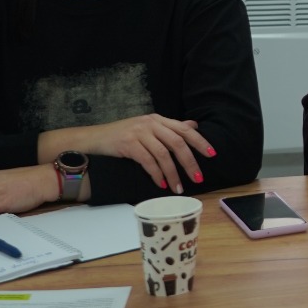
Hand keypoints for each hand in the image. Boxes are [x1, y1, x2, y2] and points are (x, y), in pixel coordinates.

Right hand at [65, 114, 213, 193]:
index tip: (212, 154)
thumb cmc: (123, 135)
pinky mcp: (128, 144)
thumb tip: (193, 126)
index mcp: (159, 119)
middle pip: (177, 142)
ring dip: (173, 173)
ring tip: (178, 187)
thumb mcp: (148, 128)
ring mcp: (139, 133)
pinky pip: (147, 160)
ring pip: (164, 154)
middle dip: (190, 162)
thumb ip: (170, 128)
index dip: (200, 141)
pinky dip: (156, 173)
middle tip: (198, 178)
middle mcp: (151, 123)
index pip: (184, 129)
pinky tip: (160, 183)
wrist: (94, 138)